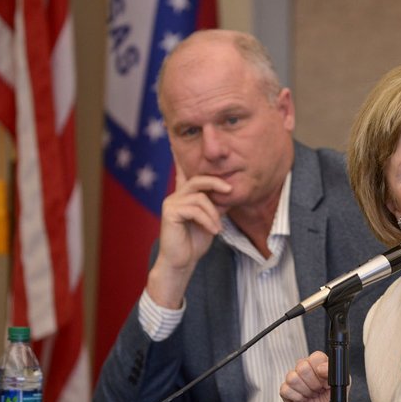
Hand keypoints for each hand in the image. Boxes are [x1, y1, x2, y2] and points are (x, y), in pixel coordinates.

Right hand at [147, 166, 230, 307]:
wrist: (182, 261)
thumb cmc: (196, 240)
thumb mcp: (212, 218)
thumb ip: (216, 203)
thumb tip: (229, 190)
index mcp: (185, 195)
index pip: (184, 171)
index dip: (180, 156)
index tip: (175, 140)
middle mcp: (176, 195)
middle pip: (198, 179)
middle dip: (217, 183)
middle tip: (231, 189)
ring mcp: (171, 202)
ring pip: (200, 197)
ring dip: (214, 213)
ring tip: (218, 228)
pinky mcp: (169, 212)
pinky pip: (195, 209)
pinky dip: (208, 220)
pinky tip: (213, 231)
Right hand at [280, 351, 332, 401]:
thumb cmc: (332, 399)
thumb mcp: (340, 384)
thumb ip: (333, 372)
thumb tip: (321, 368)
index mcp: (318, 364)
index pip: (315, 357)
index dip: (319, 368)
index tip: (324, 379)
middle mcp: (305, 369)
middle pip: (302, 366)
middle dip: (313, 382)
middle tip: (318, 389)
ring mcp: (294, 379)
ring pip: (292, 378)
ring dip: (305, 391)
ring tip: (311, 395)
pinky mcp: (286, 391)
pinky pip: (285, 390)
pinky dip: (297, 398)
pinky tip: (303, 400)